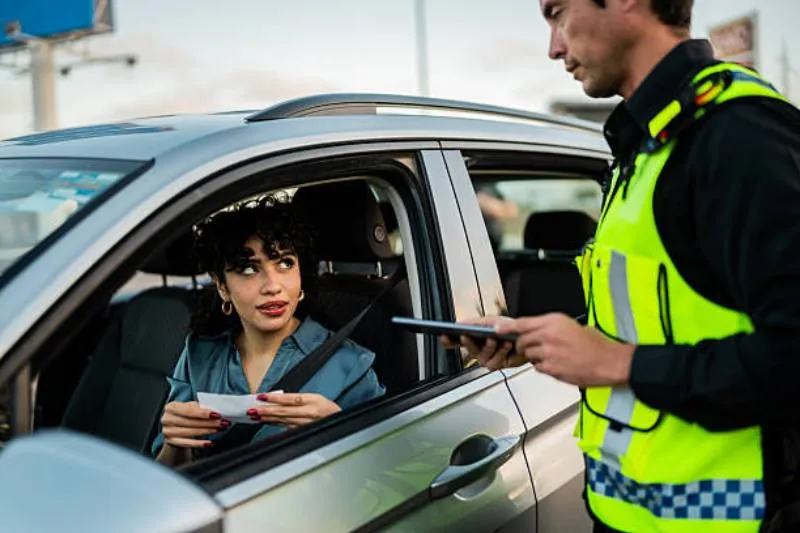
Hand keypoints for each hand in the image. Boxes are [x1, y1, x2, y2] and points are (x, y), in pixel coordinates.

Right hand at [160, 401, 228, 448]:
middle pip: (191, 422)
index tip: (217, 415)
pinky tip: (210, 443)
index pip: (189, 410)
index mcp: (171, 406)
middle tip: (223, 423)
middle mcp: (167, 419)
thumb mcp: (190, 408)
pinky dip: (200, 443)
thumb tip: (216, 410)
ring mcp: (167, 431)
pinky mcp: (171, 442)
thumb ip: (199, 407)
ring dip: (208, 431)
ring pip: (191, 433)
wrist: (174, 428)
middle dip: (210, 423)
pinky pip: (187, 444)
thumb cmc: (185, 415)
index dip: (204, 413)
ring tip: (220, 430)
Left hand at [248, 393, 341, 428]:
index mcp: (313, 400)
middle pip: (284, 412)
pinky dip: (275, 425)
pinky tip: (266, 423)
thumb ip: (299, 399)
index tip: (262, 397)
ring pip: (283, 421)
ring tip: (255, 416)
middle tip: (253, 409)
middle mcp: (309, 413)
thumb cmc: (328, 409)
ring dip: (268, 418)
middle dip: (267, 411)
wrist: (340, 422)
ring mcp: (306, 424)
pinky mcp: (303, 431)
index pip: (290, 399)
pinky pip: (286, 427)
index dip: (275, 398)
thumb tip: (279, 399)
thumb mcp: (316, 398)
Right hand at [439, 316, 527, 370]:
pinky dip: (501, 352)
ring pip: (482, 356)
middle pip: (468, 348)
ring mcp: (487, 359)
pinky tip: (506, 344)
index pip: (456, 341)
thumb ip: (475, 322)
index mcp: (473, 338)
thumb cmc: (508, 329)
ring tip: (493, 338)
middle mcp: (477, 350)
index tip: (443, 336)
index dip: (448, 340)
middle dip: (467, 342)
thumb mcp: (491, 321)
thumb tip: (460, 324)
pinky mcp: (497, 365)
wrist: (526, 338)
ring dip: (489, 346)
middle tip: (465, 336)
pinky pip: (495, 361)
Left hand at [496, 313, 634, 386]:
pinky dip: (543, 367)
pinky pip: (538, 367)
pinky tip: (557, 364)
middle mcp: (548, 335)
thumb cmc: (596, 344)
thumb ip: (551, 327)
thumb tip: (537, 331)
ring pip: (529, 355)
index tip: (497, 329)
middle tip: (533, 347)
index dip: (507, 327)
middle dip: (524, 345)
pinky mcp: (551, 368)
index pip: (523, 323)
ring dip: (534, 356)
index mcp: (554, 321)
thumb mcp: (572, 326)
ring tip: (553, 356)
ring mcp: (548, 353)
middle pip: (522, 341)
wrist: (608, 362)